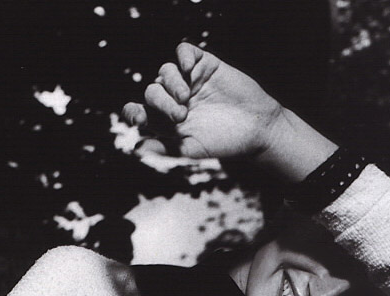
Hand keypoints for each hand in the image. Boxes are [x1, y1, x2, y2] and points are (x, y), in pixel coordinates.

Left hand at [122, 42, 281, 160]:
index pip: (139, 111)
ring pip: (165, 72)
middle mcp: (173, 100)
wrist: (256, 129)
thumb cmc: (224, 144)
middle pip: (152, 92)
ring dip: (171, 83)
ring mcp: (188, 81)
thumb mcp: (191, 150)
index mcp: (165, 121)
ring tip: (186, 97)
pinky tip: (189, 68)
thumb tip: (136, 149)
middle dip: (161, 103)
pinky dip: (183, 56)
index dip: (133, 113)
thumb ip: (164, 148)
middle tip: (180, 116)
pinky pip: (184, 52)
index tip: (141, 120)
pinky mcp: (204, 66)